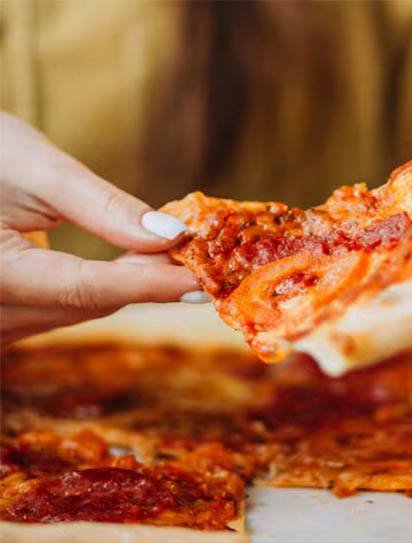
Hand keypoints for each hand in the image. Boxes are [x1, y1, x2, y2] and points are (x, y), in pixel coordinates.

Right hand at [0, 113, 199, 343]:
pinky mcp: (2, 316)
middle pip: (86, 304)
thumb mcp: (33, 166)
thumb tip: (171, 238)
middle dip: (145, 281)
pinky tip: (136, 264)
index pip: (85, 290)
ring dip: (126, 284)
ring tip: (175, 256)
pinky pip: (62, 306)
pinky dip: (99, 286)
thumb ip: (102, 206)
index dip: (150, 285)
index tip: (202, 280)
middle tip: (200, 258)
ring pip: (78, 310)